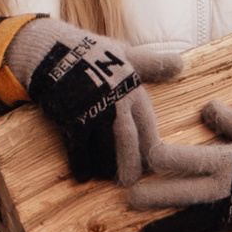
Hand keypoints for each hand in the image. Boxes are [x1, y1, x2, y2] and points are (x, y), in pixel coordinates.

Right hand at [5, 18, 187, 186]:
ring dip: (107, 167)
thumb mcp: (125, 53)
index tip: (151, 164)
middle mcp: (117, 103)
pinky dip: (82, 165)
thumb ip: (151, 64)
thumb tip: (180, 64)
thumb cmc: (91, 52)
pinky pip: (79, 149)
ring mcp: (94, 112)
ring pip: (106, 150)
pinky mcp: (72, 119)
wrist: (51, 50)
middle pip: (129, 142)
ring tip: (106, 177)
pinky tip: (83, 175)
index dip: (150, 148)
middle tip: (130, 182)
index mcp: (133, 90)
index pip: (148, 126)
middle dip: (131, 165)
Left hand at [123, 98, 231, 231]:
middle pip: (184, 192)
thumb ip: (230, 119)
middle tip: (130, 196)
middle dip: (157, 195)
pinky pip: (197, 229)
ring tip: (138, 224)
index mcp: (230, 162)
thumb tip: (206, 107)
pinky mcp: (226, 221)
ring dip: (162, 221)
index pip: (193, 159)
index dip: (169, 157)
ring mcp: (224, 208)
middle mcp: (223, 188)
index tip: (148, 153)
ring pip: (188, 216)